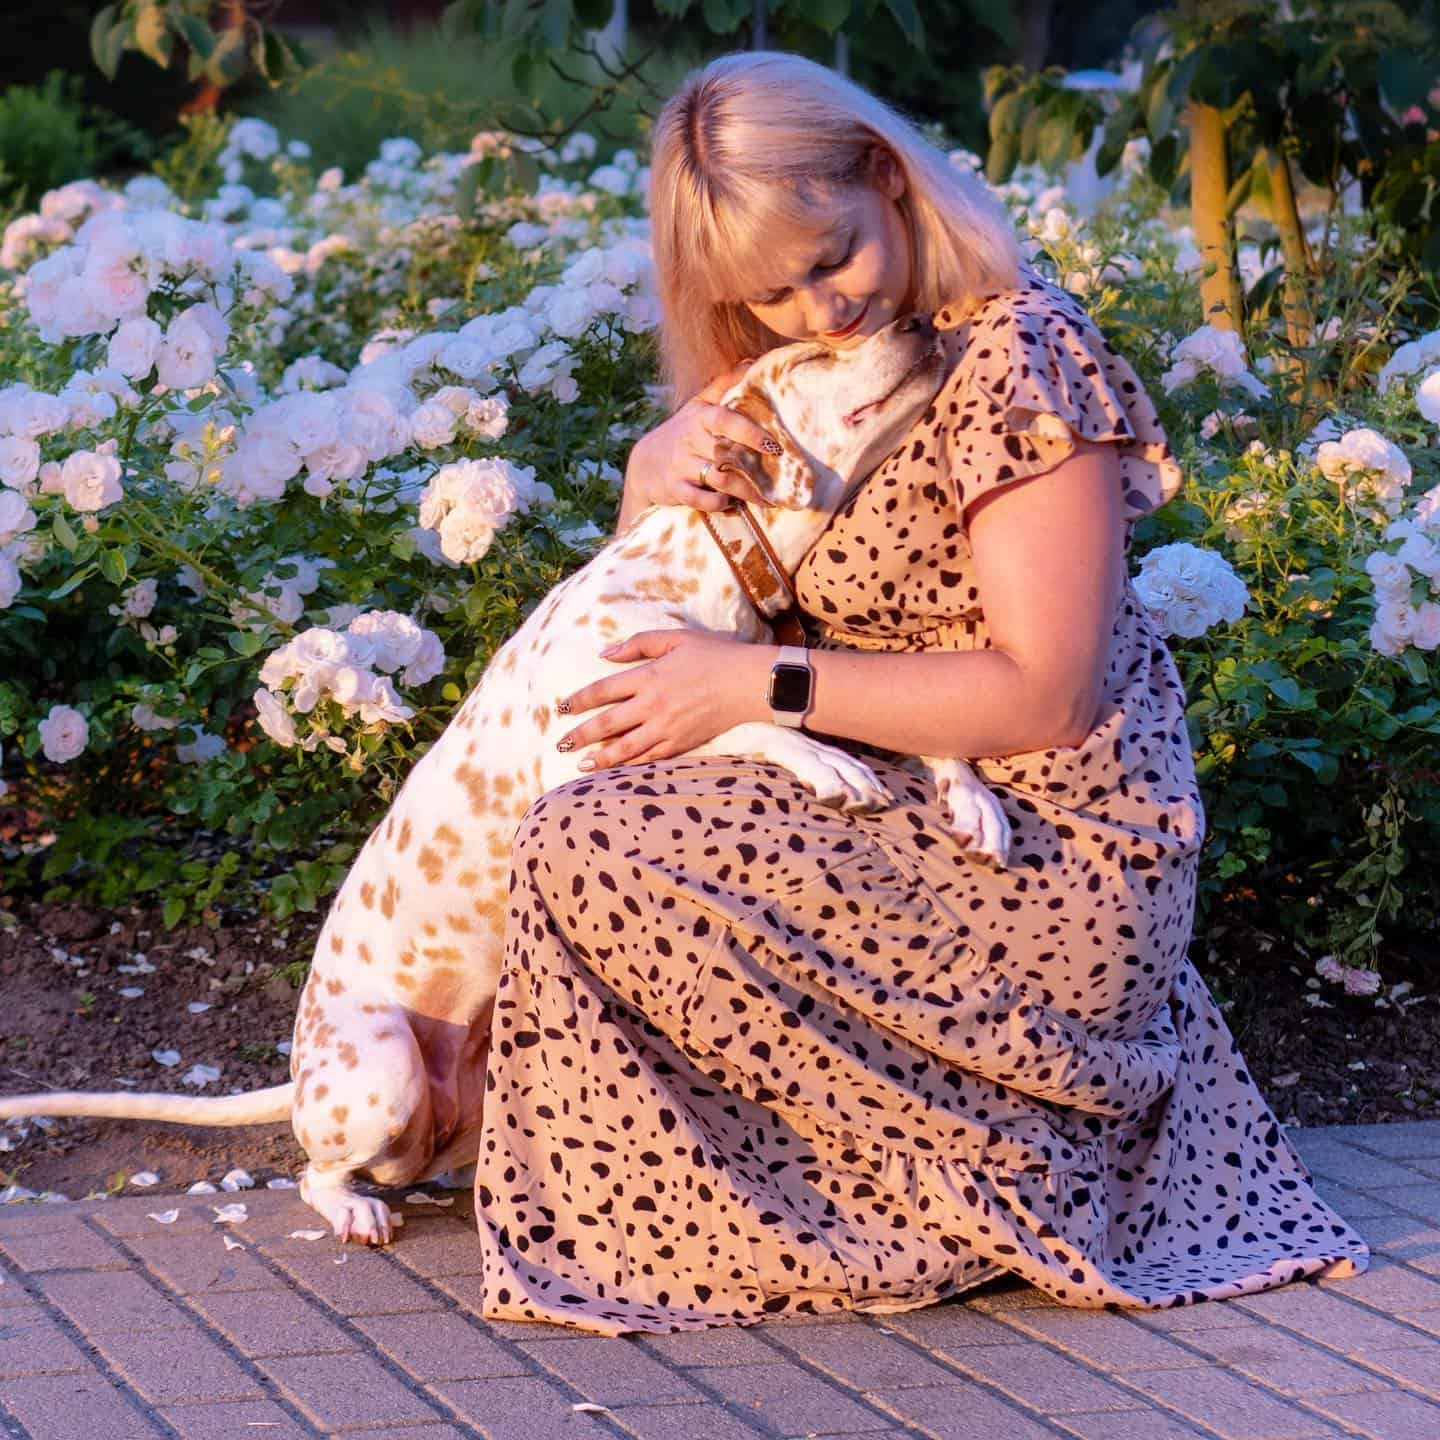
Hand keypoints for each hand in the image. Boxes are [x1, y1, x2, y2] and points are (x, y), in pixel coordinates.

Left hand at [555, 630, 766, 768]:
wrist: (751, 683)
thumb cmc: (715, 655)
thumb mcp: (676, 638)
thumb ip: (638, 644)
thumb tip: (605, 654)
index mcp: (649, 677)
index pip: (603, 691)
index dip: (579, 700)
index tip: (561, 708)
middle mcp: (653, 705)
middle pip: (607, 723)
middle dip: (580, 735)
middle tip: (560, 745)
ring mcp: (667, 728)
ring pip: (625, 748)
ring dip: (601, 757)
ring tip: (582, 764)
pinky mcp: (682, 743)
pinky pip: (650, 758)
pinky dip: (631, 765)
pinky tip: (618, 770)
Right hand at [623, 357, 780, 513]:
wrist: (645, 462)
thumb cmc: (683, 431)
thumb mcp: (700, 404)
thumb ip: (725, 383)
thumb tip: (753, 361)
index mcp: (701, 418)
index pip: (726, 421)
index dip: (750, 433)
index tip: (774, 445)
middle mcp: (691, 440)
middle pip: (728, 455)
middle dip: (755, 470)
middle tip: (782, 481)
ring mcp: (682, 465)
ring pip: (719, 479)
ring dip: (744, 491)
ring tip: (766, 499)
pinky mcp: (676, 489)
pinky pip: (700, 500)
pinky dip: (719, 503)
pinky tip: (732, 503)